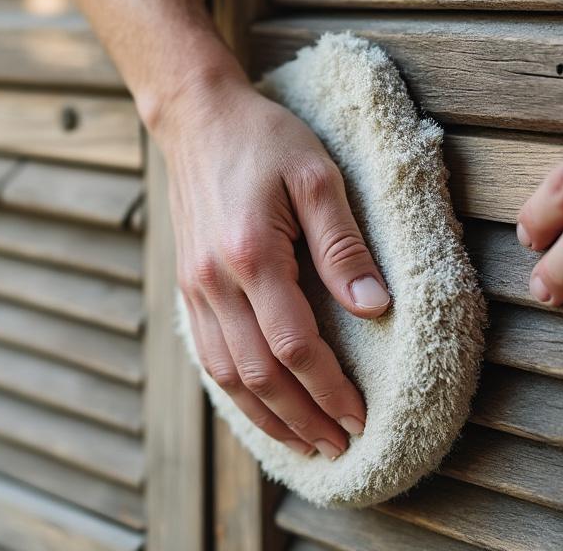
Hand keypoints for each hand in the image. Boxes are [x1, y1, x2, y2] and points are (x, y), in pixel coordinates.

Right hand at [155, 71, 389, 458]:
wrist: (198, 117)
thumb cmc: (264, 139)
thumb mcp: (317, 177)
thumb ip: (344, 246)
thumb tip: (374, 309)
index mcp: (250, 255)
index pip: (294, 346)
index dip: (330, 390)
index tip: (361, 417)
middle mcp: (213, 281)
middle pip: (258, 374)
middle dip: (302, 419)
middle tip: (340, 446)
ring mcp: (194, 287)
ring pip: (226, 376)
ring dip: (268, 417)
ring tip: (305, 442)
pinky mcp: (188, 286)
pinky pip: (209, 355)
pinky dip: (236, 392)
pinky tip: (262, 406)